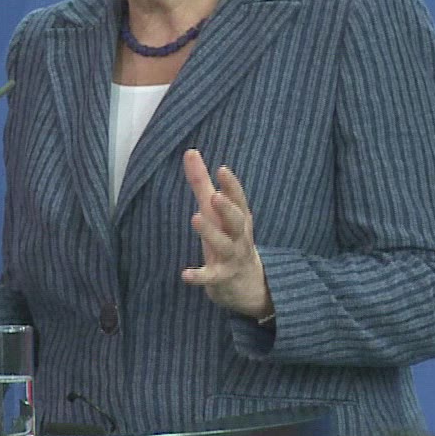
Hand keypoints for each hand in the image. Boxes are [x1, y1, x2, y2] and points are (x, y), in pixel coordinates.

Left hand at [179, 149, 273, 319]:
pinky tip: (185, 275)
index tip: (222, 169)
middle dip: (228, 208)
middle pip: (236, 221)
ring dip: (211, 233)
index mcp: (239, 218)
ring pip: (224, 245)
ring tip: (195, 218)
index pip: (239, 200)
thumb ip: (202, 183)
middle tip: (215, 196)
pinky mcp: (221, 277)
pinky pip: (211, 277)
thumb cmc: (229, 237)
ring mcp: (231, 257)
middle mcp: (238, 236)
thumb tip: (190, 151)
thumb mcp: (215, 211)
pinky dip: (200, 276)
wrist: (249, 283)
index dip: (232, 186)